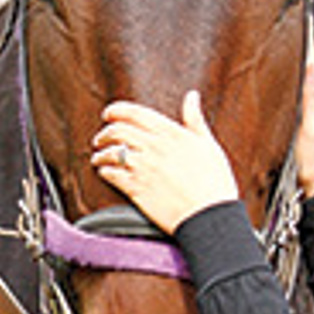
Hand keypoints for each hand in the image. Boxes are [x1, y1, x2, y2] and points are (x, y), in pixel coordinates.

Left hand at [91, 91, 238, 233]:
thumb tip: (192, 97)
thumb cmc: (214, 181)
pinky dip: (105, 171)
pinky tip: (105, 172)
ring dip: (101, 153)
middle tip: (101, 138)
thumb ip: (195, 119)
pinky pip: (112, 175)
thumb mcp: (208, 144)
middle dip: (105, 133)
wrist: (209, 215)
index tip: (109, 113)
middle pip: (117, 131)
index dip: (117, 110)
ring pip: (111, 153)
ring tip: (99, 157)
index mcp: (170, 133)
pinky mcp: (136, 188)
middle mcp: (153, 147)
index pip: (135, 113)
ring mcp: (143, 168)